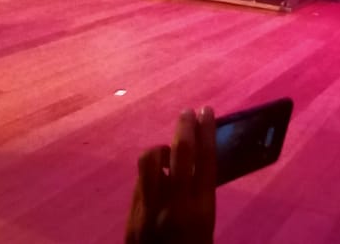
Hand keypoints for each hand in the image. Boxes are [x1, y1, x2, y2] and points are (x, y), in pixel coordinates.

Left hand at [126, 107, 216, 243]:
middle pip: (181, 152)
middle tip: (187, 113)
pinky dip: (150, 174)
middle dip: (185, 127)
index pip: (206, 159)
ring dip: (161, 150)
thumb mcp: (206, 228)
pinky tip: (156, 177)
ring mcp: (150, 210)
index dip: (206, 131)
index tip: (206, 111)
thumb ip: (199, 198)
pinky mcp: (133, 217)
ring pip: (151, 161)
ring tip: (169, 152)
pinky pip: (140, 183)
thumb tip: (195, 165)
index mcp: (202, 210)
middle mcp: (176, 205)